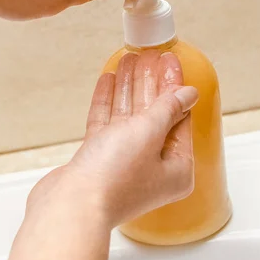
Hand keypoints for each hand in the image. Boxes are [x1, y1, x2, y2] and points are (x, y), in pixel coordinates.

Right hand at [28, 51, 197, 227]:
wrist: (71, 204)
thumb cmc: (114, 177)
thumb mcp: (148, 133)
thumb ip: (166, 109)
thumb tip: (188, 94)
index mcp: (176, 169)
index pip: (179, 118)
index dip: (174, 86)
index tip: (168, 60)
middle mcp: (151, 168)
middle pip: (154, 116)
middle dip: (149, 83)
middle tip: (148, 55)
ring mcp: (122, 164)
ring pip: (127, 118)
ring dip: (127, 88)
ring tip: (127, 59)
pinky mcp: (97, 161)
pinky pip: (106, 125)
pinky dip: (107, 102)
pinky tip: (108, 81)